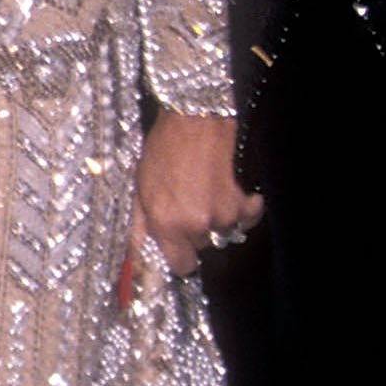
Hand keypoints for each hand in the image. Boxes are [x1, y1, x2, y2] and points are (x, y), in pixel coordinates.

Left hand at [128, 110, 261, 274]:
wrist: (194, 119)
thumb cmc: (163, 148)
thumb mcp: (140, 187)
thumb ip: (140, 227)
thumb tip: (138, 258)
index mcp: (165, 223)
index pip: (180, 266)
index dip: (180, 256)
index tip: (178, 246)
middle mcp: (195, 225)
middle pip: (201, 248)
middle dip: (194, 232)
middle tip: (188, 204)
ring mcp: (221, 215)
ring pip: (222, 233)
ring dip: (217, 219)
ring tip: (205, 191)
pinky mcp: (242, 202)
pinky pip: (247, 219)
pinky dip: (243, 209)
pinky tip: (230, 190)